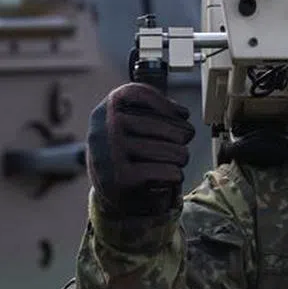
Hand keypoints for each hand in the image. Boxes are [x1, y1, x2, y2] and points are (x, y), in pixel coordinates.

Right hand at [86, 83, 194, 216]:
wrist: (109, 195)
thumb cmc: (126, 154)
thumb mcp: (127, 126)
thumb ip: (150, 111)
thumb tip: (182, 113)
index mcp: (105, 111)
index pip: (139, 93)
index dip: (167, 104)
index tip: (183, 114)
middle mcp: (104, 129)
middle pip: (165, 126)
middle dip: (182, 136)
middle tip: (181, 143)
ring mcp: (112, 154)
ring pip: (173, 150)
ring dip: (181, 157)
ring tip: (176, 160)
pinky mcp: (122, 179)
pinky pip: (169, 171)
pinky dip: (176, 176)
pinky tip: (169, 176)